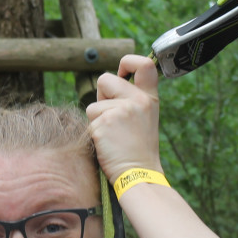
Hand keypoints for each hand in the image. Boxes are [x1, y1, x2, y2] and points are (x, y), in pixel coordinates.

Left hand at [85, 54, 162, 182]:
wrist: (139, 175)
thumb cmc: (138, 150)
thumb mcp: (143, 118)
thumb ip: (129, 99)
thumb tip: (105, 83)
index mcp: (149, 98)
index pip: (144, 64)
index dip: (128, 62)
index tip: (121, 72)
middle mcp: (137, 100)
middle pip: (105, 79)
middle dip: (101, 95)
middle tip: (112, 118)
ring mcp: (120, 111)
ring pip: (93, 105)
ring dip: (97, 120)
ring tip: (113, 137)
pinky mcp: (104, 123)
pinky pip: (89, 121)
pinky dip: (93, 133)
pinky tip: (107, 145)